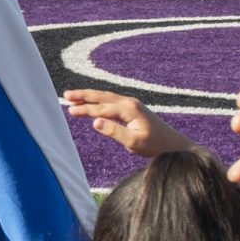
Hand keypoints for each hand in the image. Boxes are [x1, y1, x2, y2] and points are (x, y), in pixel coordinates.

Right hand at [63, 89, 193, 159]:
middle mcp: (129, 102)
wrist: (173, 144)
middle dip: (83, 95)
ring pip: (106, 97)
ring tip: (74, 97)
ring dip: (89, 96)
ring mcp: (131, 104)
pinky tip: (93, 104)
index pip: (101, 108)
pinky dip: (99, 100)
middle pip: (101, 96)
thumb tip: (94, 122)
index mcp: (128, 109)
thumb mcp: (133, 142)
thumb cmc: (154, 145)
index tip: (69, 111)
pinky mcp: (133, 108)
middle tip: (66, 95)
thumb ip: (113, 131)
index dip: (84, 109)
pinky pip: (111, 101)